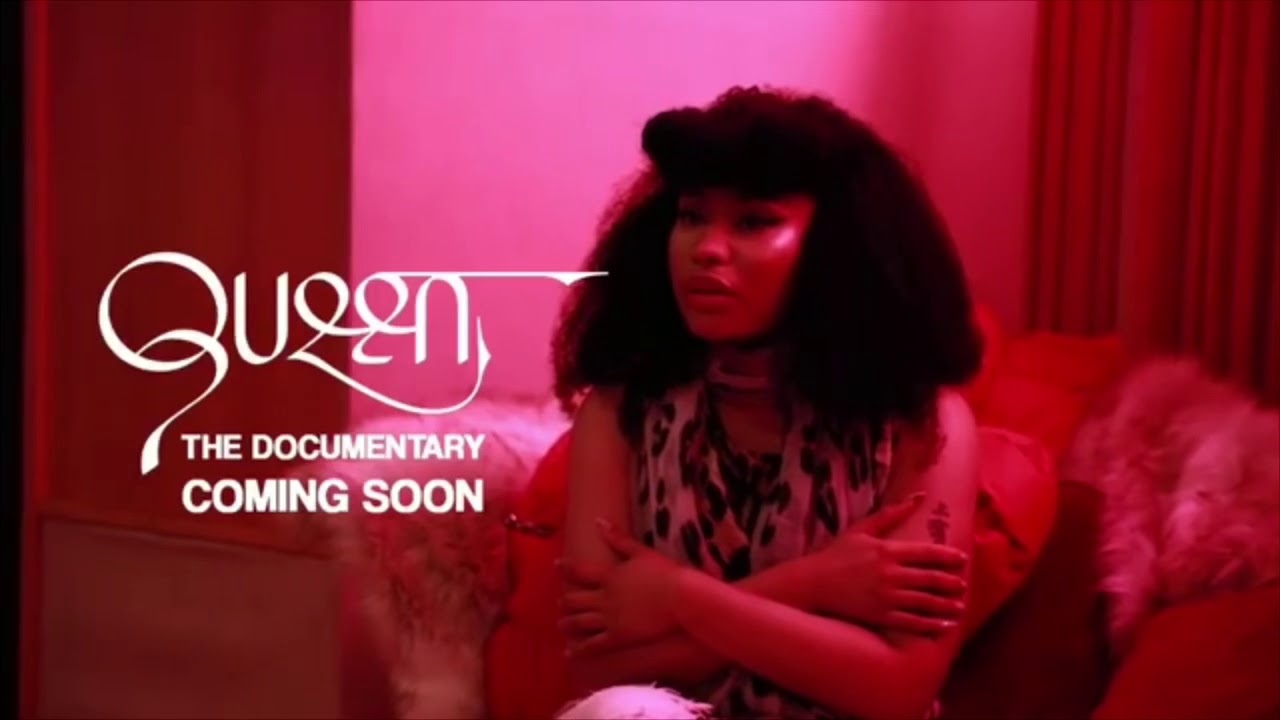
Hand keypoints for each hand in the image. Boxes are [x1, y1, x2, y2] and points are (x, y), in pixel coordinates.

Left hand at [557, 518, 683, 656]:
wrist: (680, 598)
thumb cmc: (664, 573)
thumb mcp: (641, 551)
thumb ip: (618, 538)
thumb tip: (598, 521)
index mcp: (609, 576)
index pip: (581, 570)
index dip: (566, 568)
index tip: (556, 565)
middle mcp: (604, 597)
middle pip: (576, 599)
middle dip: (565, 601)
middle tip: (559, 603)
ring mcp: (609, 618)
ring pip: (580, 622)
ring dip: (567, 623)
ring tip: (561, 625)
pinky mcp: (618, 636)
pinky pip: (593, 645)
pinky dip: (579, 650)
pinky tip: (569, 653)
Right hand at [811, 493, 968, 634]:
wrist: (813, 583)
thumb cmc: (836, 554)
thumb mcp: (861, 529)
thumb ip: (890, 514)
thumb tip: (918, 496)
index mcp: (886, 551)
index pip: (927, 553)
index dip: (948, 556)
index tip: (962, 559)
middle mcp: (890, 574)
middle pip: (931, 579)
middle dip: (951, 582)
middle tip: (963, 585)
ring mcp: (886, 597)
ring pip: (926, 602)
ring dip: (946, 605)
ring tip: (959, 607)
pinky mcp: (880, 616)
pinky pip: (912, 622)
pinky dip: (931, 624)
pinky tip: (944, 626)